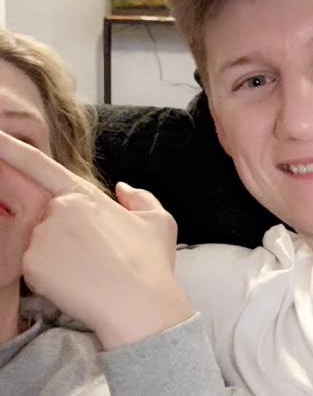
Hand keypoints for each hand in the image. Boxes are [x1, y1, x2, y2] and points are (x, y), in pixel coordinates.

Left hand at [0, 130, 192, 349]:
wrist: (139, 303)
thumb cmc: (150, 261)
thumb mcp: (159, 221)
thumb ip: (139, 197)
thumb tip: (122, 188)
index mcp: (86, 195)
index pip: (39, 164)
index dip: (9, 147)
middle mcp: (58, 209)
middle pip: (47, 216)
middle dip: (60, 231)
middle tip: (88, 253)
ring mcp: (42, 236)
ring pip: (42, 242)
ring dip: (61, 254)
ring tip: (92, 272)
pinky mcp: (31, 264)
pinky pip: (37, 266)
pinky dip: (53, 274)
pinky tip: (80, 282)